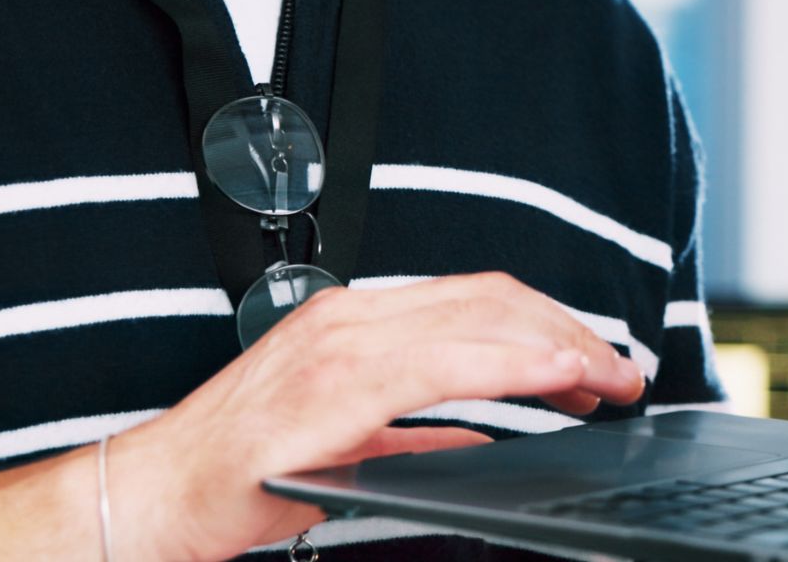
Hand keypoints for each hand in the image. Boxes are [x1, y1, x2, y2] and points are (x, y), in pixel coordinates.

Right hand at [108, 269, 645, 561]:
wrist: (165, 489)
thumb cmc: (243, 465)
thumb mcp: (344, 441)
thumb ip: (411, 435)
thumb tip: (477, 444)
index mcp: (355, 321)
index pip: (473, 298)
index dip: (544, 321)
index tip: (592, 356)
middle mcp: (353, 317)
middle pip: (488, 300)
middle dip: (567, 331)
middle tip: (621, 369)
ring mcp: (344, 344)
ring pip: (478, 321)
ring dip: (557, 346)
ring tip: (607, 378)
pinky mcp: (337, 386)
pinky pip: (444, 365)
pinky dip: (511, 364)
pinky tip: (555, 379)